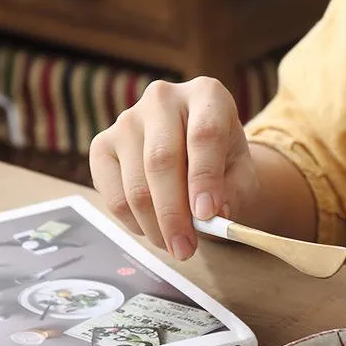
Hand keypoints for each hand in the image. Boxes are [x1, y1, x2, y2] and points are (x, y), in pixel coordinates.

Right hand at [89, 77, 257, 259]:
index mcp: (206, 96)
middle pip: (161, 162)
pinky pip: (112, 194)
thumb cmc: (222, 162)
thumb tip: (212, 215)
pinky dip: (133, 222)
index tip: (206, 216)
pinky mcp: (103, 145)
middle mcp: (163, 99)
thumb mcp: (242, 174)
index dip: (204, 179)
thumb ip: (234, 191)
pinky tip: (153, 230)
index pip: (203, 135)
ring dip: (155, 226)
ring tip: (175, 246)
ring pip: (135, 184)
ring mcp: (127, 119)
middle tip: (185, 249)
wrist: (196, 154)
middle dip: (174, 215)